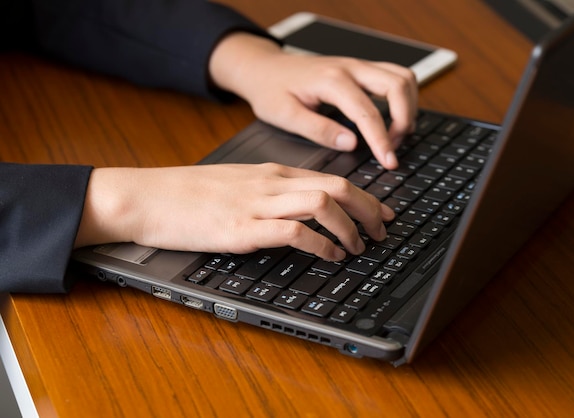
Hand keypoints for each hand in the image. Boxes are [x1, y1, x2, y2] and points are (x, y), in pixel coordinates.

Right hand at [75, 164, 394, 260]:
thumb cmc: (187, 194)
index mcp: (272, 172)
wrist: (146, 196)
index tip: (382, 213)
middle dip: (370, 211)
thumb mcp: (238, 185)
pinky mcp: (242, 228)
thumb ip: (270, 193)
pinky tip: (329, 256)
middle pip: (338, 187)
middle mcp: (271, 182)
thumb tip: (301, 210)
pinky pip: (295, 231)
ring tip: (359, 247)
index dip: (366, 197)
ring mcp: (257, 204)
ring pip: (323, 203)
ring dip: (350, 228)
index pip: (332, 177)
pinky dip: (321, 244)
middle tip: (383, 232)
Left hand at [209, 32, 418, 168]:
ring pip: (403, 77)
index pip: (368, 112)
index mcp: (331, 80)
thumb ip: (319, 130)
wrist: (263, 67)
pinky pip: (395, 76)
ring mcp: (358, 65)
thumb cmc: (271, 90)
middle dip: (404, 120)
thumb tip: (351, 143)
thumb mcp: (285, 116)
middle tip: (392, 149)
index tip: (389, 163)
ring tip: (396, 136)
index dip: (382, 140)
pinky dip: (403, 98)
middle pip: (398, 85)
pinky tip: (394, 119)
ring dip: (408, 107)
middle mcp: (350, 67)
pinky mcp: (360, 69)